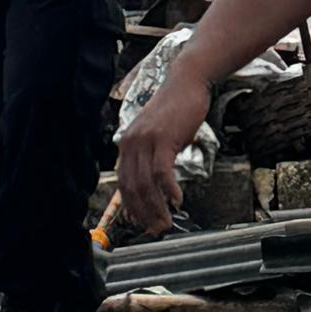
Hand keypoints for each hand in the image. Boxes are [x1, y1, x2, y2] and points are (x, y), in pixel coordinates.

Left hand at [110, 61, 212, 233]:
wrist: (187, 82)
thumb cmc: (176, 110)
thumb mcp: (157, 134)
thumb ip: (151, 155)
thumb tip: (156, 185)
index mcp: (126, 145)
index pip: (124, 185)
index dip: (133, 208)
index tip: (144, 225)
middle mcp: (130, 144)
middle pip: (132, 189)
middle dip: (144, 214)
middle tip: (157, 230)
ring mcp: (145, 141)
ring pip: (146, 184)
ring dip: (157, 208)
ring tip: (167, 222)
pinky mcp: (162, 139)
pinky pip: (162, 172)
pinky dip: (169, 190)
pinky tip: (178, 201)